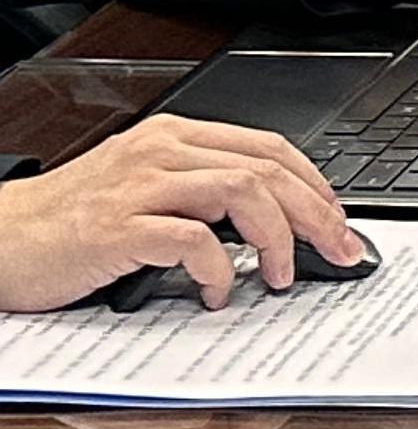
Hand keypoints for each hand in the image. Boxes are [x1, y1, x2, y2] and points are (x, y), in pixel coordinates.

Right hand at [0, 118, 359, 313]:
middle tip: (341, 250)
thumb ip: (198, 194)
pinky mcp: (117, 228)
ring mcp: (139, 186)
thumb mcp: (141, 190)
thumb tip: (270, 225)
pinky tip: (220, 291)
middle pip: (267, 169)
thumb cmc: (67, 223)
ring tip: (281, 275)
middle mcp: (162, 152)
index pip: (269, 147)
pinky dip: (218, 267)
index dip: (314, 183)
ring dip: (278, 237)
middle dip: (316, 213)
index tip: (339, 219)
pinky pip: (190, 239)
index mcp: (174, 137)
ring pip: (242, 192)